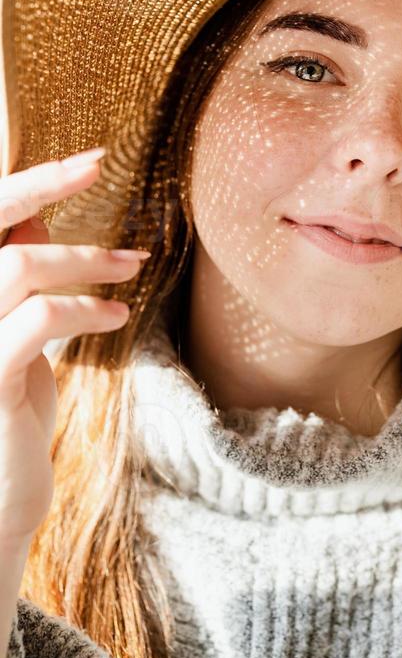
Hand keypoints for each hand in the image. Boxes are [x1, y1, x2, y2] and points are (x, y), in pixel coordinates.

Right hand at [0, 149, 149, 549]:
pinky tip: (116, 315)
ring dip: (86, 260)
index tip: (90, 160)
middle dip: (50, 190)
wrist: (1, 496)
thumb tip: (35, 210)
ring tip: (133, 268)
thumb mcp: (15, 331)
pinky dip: (84, 308)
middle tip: (102, 175)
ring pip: (18, 267)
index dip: (35, 179)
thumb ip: (16, 274)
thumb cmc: (10, 406)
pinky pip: (37, 321)